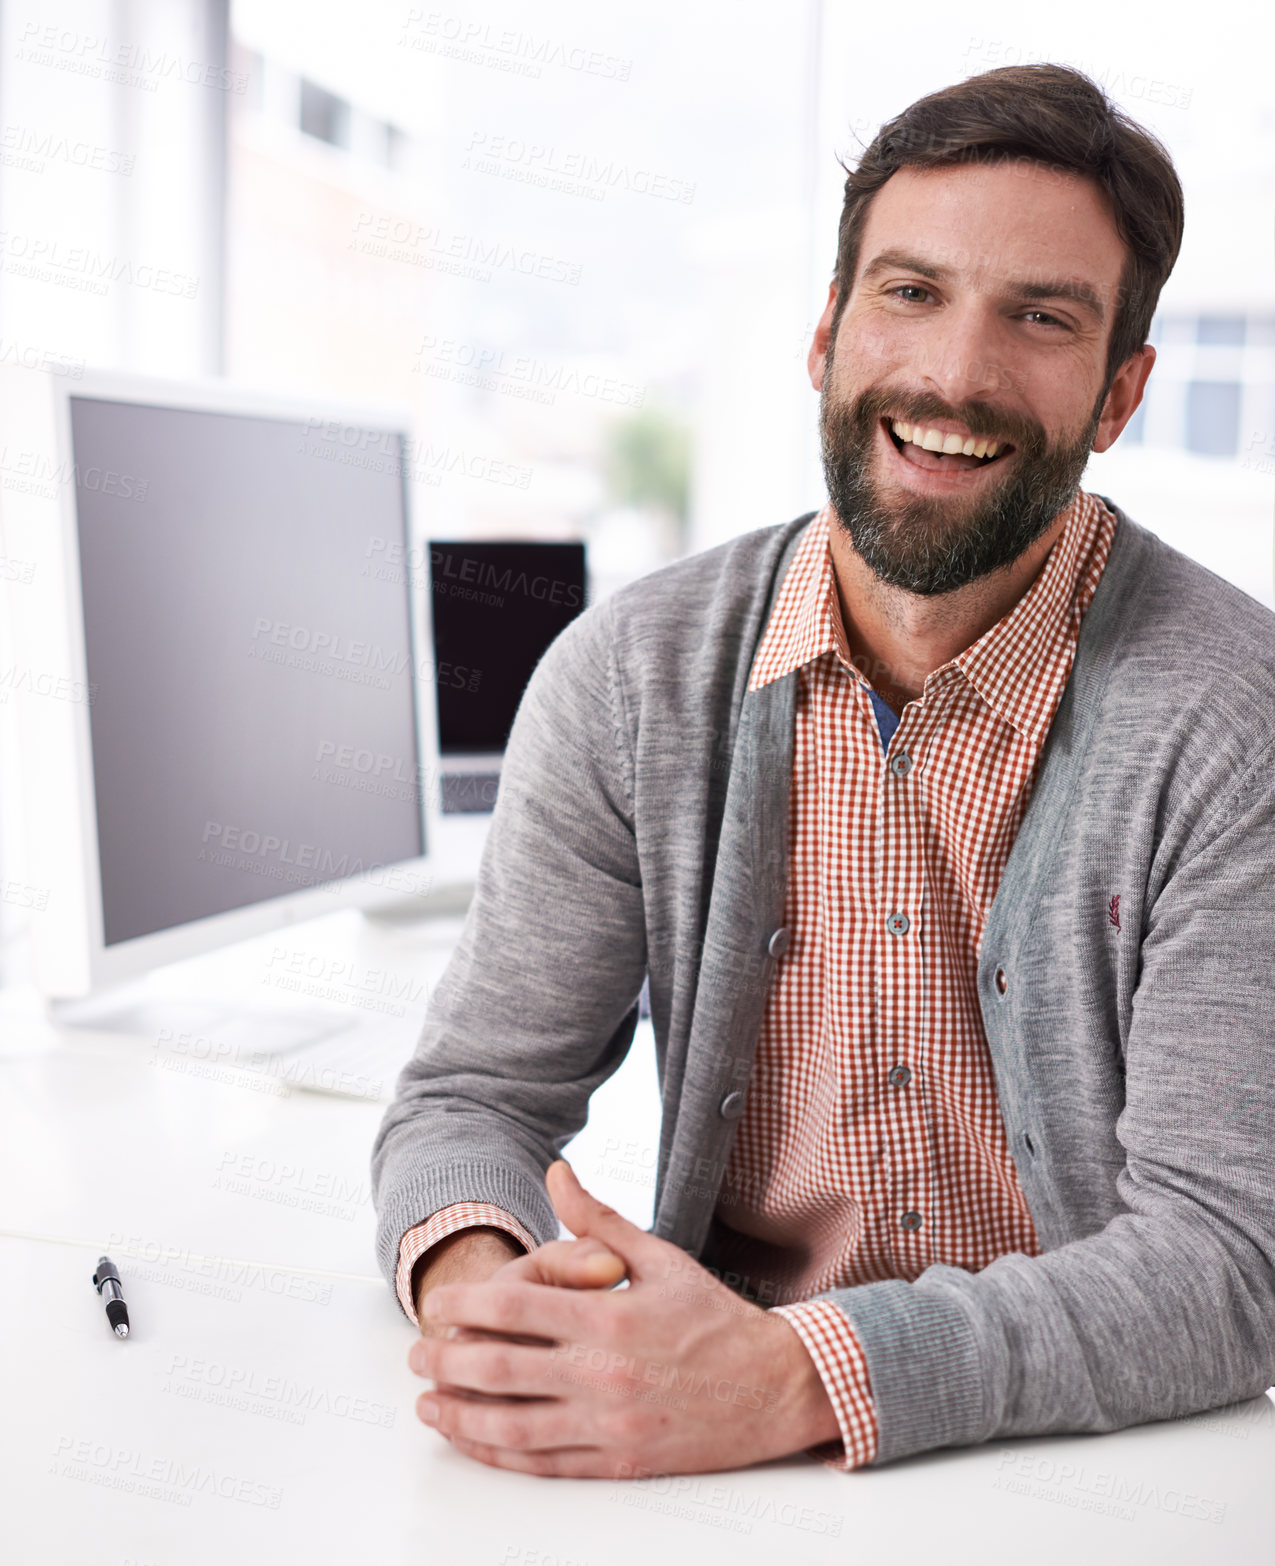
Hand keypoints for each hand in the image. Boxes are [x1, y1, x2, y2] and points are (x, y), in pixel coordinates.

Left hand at [409, 1160, 839, 1477]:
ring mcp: (610, 1423)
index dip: (468, 1306)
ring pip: (514, 1425)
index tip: (442, 1305)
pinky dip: (501, 1455)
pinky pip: (546, 1462)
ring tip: (429, 1404)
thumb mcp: (660, 1256)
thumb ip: (598, 1220)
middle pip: (501, 1368)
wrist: (776, 1386)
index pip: (516, 1306)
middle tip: (417, 1354)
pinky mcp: (619, 1462)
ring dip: (462, 1415)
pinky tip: (476, 1442)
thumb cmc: (716, 1318)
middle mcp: (604, 1371)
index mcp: (610, 1315)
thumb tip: (556, 1172)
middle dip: (448, 1362)